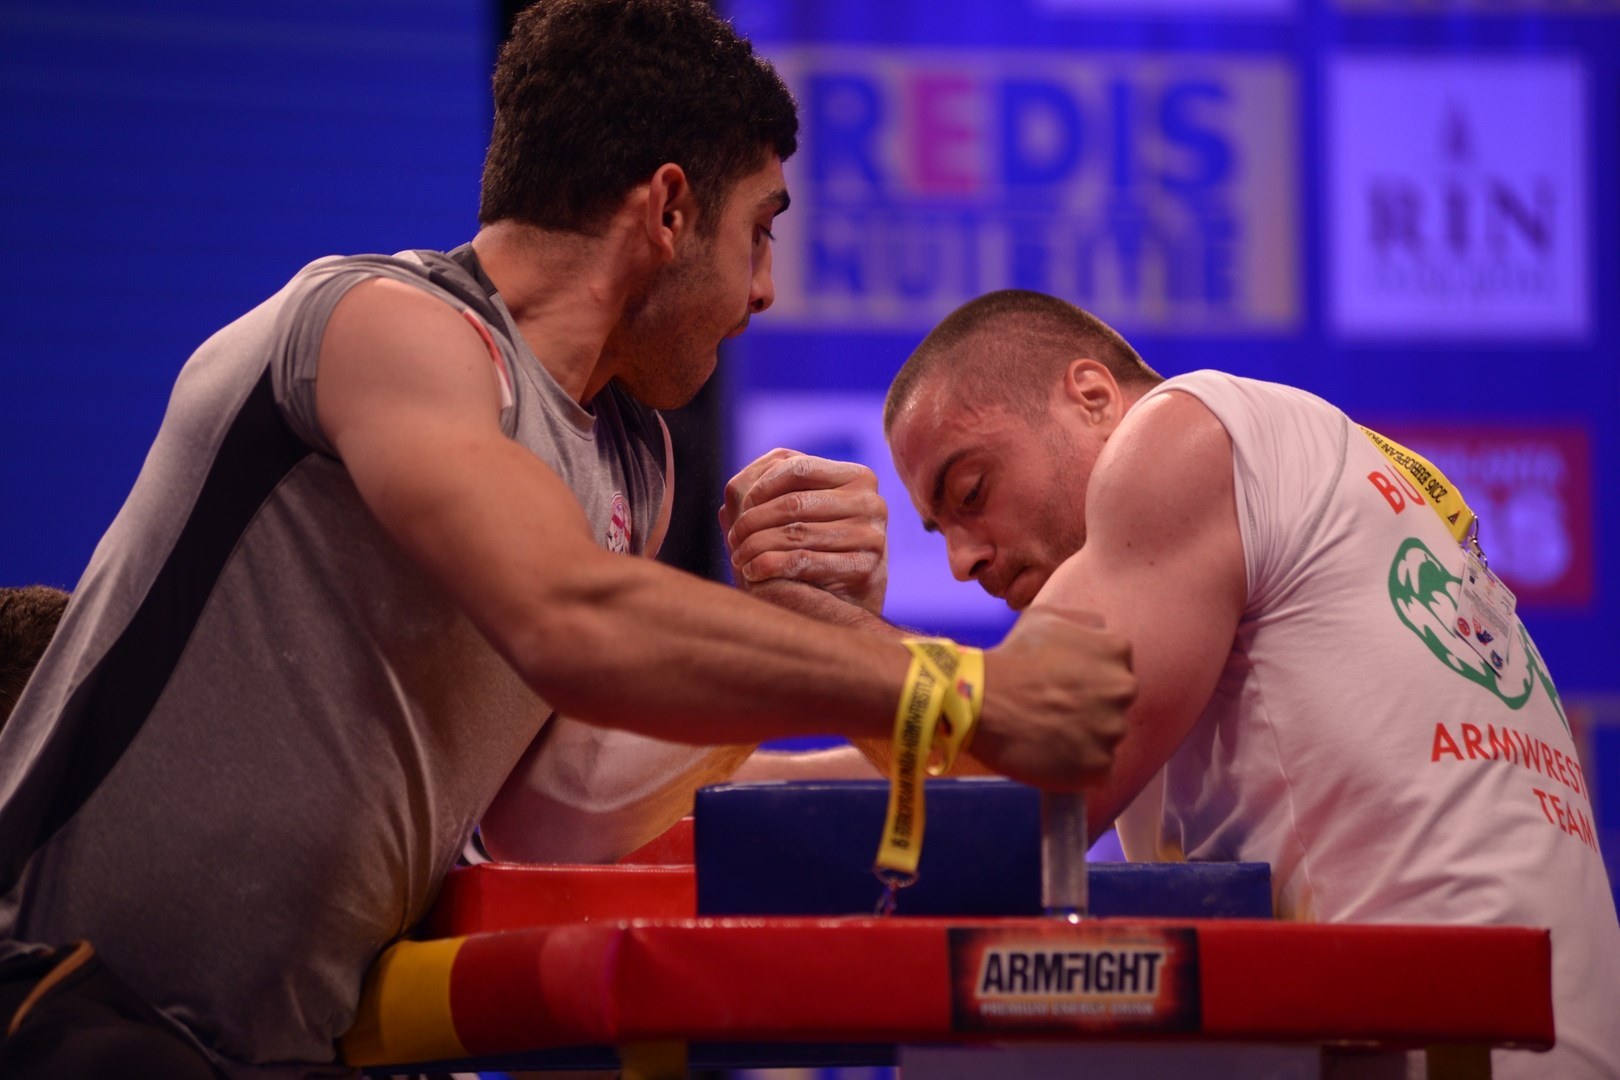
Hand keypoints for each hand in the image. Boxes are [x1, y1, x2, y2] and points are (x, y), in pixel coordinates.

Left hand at [720, 448, 888, 615]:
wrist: (843, 602)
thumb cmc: (815, 547)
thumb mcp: (802, 509)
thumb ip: (776, 487)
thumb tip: (738, 484)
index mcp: (857, 477)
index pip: (798, 467)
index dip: (762, 486)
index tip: (741, 505)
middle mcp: (871, 502)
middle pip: (794, 502)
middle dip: (754, 520)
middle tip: (733, 537)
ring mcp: (872, 535)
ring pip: (796, 532)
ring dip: (756, 545)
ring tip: (738, 557)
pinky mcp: (866, 567)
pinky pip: (804, 560)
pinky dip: (770, 565)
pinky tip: (753, 571)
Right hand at [970, 606, 1135, 789]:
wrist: (982, 699)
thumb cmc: (1010, 657)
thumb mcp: (1046, 617)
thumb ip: (1084, 622)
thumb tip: (1098, 633)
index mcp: (1116, 650)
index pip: (1115, 669)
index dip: (1088, 679)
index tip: (1064, 686)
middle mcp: (1124, 689)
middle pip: (1115, 704)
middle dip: (1091, 708)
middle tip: (1054, 710)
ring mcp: (1113, 730)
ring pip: (1107, 737)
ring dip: (1085, 737)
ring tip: (1048, 733)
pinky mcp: (1098, 766)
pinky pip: (1097, 768)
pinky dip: (1078, 765)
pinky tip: (1052, 754)